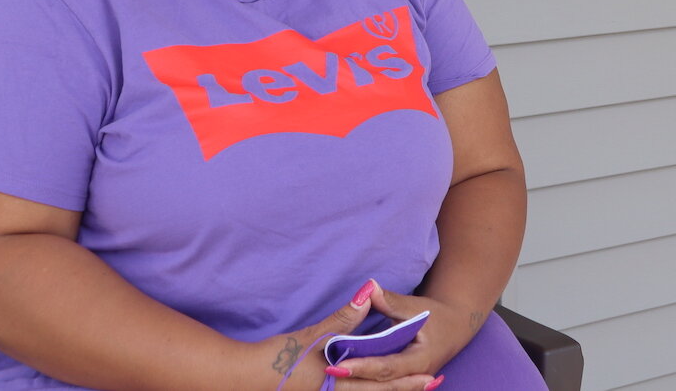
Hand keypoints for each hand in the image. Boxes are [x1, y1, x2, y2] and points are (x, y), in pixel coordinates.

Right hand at [259, 282, 438, 390]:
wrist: (243, 378)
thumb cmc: (277, 358)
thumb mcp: (312, 337)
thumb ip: (343, 319)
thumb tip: (368, 293)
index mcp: (337, 386)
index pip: (378, 384)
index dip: (404, 381)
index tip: (429, 375)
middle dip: (403, 389)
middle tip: (432, 383)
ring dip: (387, 390)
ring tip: (414, 384)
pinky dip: (368, 390)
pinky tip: (375, 385)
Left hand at [325, 281, 491, 388]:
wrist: (456, 327)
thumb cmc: (436, 315)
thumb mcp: (415, 307)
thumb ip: (390, 301)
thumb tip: (368, 287)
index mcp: (421, 359)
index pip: (388, 366)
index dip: (364, 366)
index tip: (340, 363)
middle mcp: (417, 375)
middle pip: (383, 381)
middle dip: (356, 377)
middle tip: (330, 370)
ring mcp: (412, 381)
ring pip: (383, 387)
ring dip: (360, 381)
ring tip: (334, 373)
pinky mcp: (405, 380)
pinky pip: (385, 384)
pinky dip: (368, 380)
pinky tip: (348, 375)